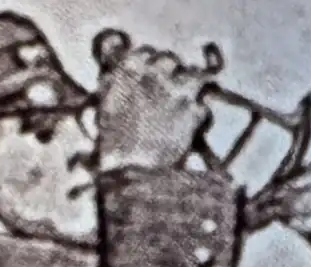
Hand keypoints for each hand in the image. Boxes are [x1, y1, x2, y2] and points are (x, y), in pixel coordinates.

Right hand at [95, 40, 214, 173]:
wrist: (133, 168)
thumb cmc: (113, 141)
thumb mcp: (106, 106)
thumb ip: (114, 85)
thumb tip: (116, 76)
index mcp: (130, 69)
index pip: (145, 53)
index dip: (150, 65)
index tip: (151, 75)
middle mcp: (155, 74)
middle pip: (170, 60)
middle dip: (171, 72)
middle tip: (171, 86)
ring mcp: (177, 92)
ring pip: (193, 75)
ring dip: (191, 85)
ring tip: (188, 98)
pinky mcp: (193, 114)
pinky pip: (203, 107)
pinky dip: (201, 114)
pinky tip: (195, 122)